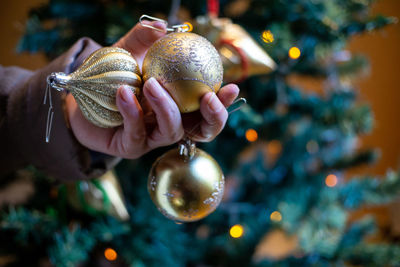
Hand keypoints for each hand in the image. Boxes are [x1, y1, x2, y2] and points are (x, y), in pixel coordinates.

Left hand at [66, 21, 238, 158]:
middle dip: (212, 118)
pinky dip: (133, 112)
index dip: (223, 103)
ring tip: (152, 84)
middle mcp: (170, 123)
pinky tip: (124, 93)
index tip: (231, 86)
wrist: (81, 95)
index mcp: (179, 105)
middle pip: (203, 132)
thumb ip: (144, 38)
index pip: (208, 109)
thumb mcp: (128, 52)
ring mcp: (151, 138)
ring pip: (172, 132)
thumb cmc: (111, 75)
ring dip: (167, 107)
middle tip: (208, 97)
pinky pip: (137, 133)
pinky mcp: (129, 147)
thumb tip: (162, 27)